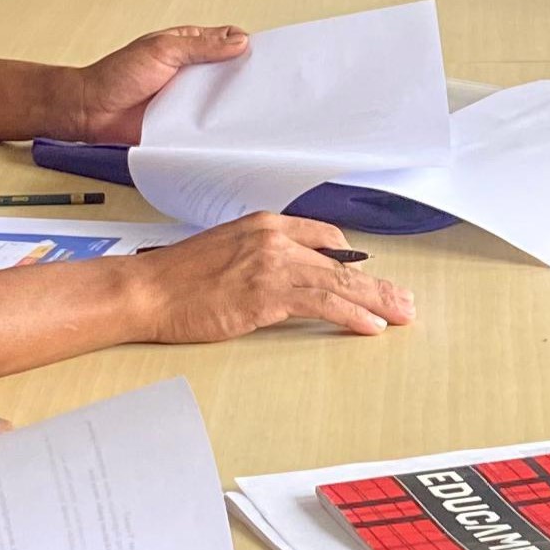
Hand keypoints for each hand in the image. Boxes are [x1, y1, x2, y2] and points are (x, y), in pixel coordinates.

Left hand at [51, 24, 249, 144]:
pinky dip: (218, 127)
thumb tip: (239, 41)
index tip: (265, 57)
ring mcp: (189, 98)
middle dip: (246, 78)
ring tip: (256, 110)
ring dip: (233, 104)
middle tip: (267, 86)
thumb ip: (201, 46)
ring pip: (221, 100)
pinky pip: (207, 124)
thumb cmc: (118, 75)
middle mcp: (192, 71)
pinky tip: (231, 130)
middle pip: (230, 71)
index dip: (247, 46)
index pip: (228, 40)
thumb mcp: (163, 50)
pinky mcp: (184, 123)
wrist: (92, 111)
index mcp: (189, 45)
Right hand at [121, 213, 414, 341]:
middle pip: (340, 261)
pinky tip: (369, 325)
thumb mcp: (224, 253)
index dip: (350, 260)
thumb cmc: (176, 278)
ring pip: (339, 283)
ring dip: (376, 302)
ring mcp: (271, 265)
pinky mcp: (266, 294)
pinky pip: (323, 304)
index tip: (366, 276)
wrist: (146, 290)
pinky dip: (351, 315)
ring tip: (400, 315)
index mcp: (263, 224)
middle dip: (377, 284)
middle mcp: (273, 238)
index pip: (323, 235)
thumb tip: (288, 279)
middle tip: (403, 300)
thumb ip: (259, 258)